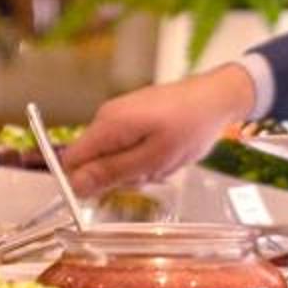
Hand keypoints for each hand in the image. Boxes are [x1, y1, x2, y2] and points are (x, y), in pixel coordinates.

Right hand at [59, 65, 256, 193]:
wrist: (216, 97)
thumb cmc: (190, 127)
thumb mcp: (152, 159)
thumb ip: (112, 172)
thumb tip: (75, 186)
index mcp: (107, 125)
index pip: (71, 161)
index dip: (85, 182)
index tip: (113, 191)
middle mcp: (106, 117)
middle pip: (92, 161)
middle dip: (118, 176)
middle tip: (150, 172)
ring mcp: (120, 115)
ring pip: (112, 156)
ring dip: (135, 168)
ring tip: (163, 161)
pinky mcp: (133, 117)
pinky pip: (126, 146)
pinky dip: (143, 156)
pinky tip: (164, 153)